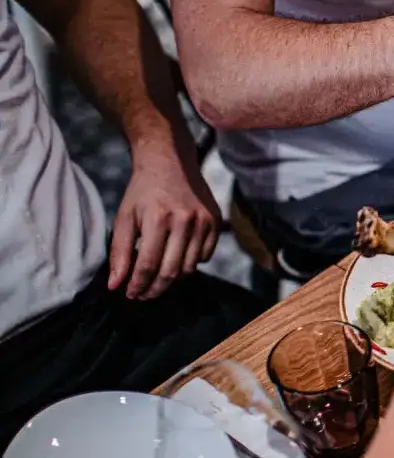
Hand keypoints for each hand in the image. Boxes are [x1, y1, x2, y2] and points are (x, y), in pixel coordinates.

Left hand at [108, 150, 219, 298]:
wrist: (170, 162)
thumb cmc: (142, 191)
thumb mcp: (124, 218)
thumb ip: (119, 253)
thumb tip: (115, 286)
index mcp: (158, 219)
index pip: (147, 265)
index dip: (138, 285)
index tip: (131, 294)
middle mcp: (185, 220)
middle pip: (170, 271)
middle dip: (154, 288)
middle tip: (143, 295)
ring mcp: (204, 221)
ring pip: (189, 267)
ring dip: (172, 278)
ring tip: (158, 277)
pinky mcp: (215, 221)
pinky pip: (205, 256)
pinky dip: (190, 263)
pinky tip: (177, 257)